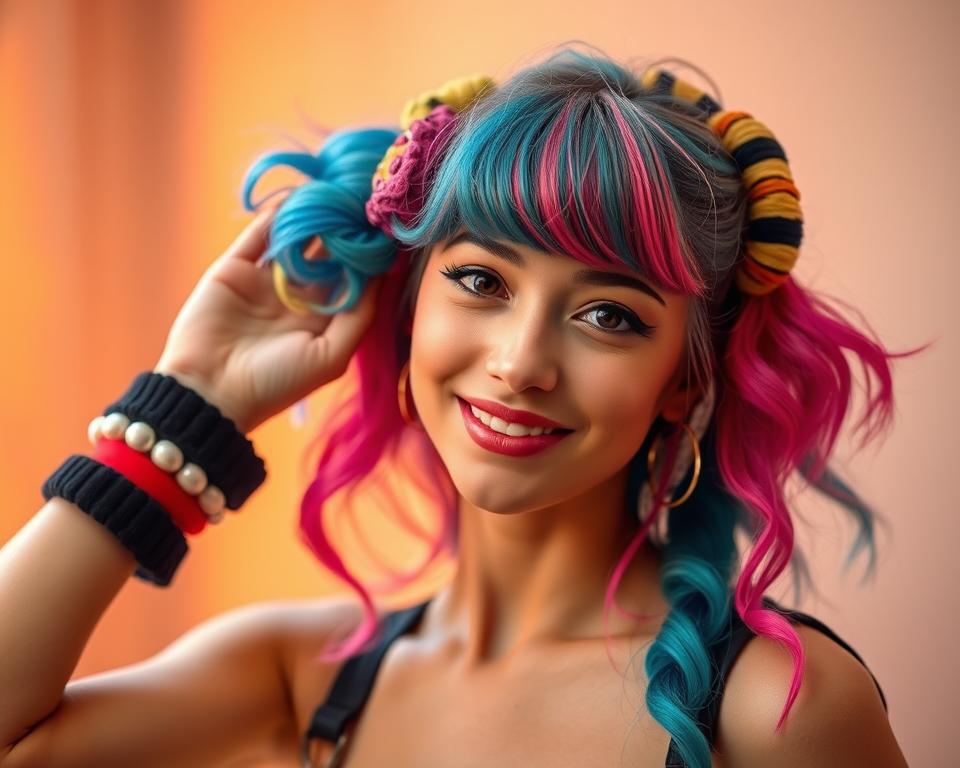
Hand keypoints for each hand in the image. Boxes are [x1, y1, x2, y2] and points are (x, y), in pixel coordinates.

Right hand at [154, 203, 382, 432]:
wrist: (208, 391)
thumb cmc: (277, 382)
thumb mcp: (331, 355)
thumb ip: (360, 314)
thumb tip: (384, 271)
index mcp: (324, 319)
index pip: (352, 277)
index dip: (367, 253)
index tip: (386, 225)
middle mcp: (298, 297)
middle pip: (326, 252)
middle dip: (344, 227)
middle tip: (365, 197)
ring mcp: (266, 281)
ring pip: (294, 239)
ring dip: (313, 215)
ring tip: (335, 190)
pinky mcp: (235, 268)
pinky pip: (259, 234)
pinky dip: (276, 214)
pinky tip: (298, 194)